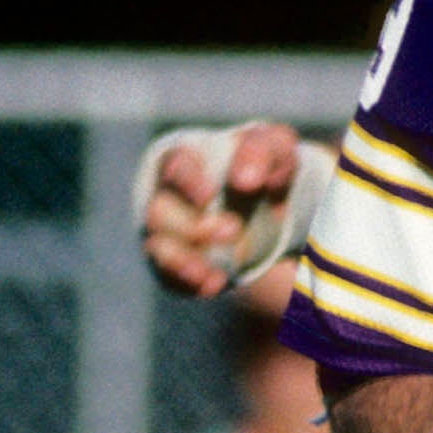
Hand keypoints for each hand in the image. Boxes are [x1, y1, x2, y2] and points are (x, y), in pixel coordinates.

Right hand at [140, 122, 308, 297]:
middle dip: (192, 227)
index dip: (187, 183)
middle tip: (233, 230)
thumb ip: (261, 152)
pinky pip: (169, 277)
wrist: (273, 205)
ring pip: (157, 249)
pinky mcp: (175, 263)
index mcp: (186, 160)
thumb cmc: (265, 166)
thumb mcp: (274, 148)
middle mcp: (168, 197)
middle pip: (158, 212)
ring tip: (214, 275)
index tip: (208, 197)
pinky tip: (213, 283)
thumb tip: (245, 180)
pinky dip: (189, 284)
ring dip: (183, 262)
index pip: (174, 168)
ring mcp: (167, 233)